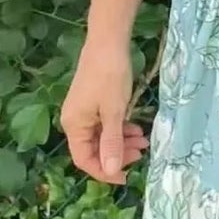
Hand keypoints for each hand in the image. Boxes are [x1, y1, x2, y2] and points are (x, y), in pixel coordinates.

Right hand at [59, 44, 148, 184]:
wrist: (108, 42)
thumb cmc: (109, 77)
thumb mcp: (113, 112)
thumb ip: (112, 142)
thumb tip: (111, 171)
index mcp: (73, 126)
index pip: (85, 160)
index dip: (105, 172)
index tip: (127, 176)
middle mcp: (75, 121)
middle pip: (94, 149)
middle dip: (118, 155)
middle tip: (141, 153)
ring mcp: (84, 112)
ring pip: (102, 137)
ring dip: (122, 142)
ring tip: (144, 141)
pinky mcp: (94, 103)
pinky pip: (105, 124)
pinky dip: (120, 129)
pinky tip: (136, 127)